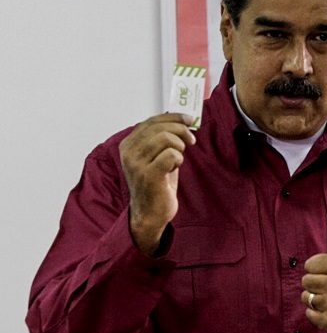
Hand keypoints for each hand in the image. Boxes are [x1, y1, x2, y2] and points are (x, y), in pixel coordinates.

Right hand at [119, 113, 195, 254]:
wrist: (150, 215)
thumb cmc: (155, 186)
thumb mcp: (156, 157)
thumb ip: (162, 139)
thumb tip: (178, 120)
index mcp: (128, 145)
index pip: (150, 122)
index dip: (171, 117)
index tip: (188, 119)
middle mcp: (129, 153)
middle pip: (159, 128)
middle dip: (180, 130)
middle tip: (191, 141)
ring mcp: (137, 164)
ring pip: (165, 139)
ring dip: (179, 147)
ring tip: (178, 159)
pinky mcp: (149, 175)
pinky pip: (170, 155)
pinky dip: (178, 159)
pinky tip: (175, 167)